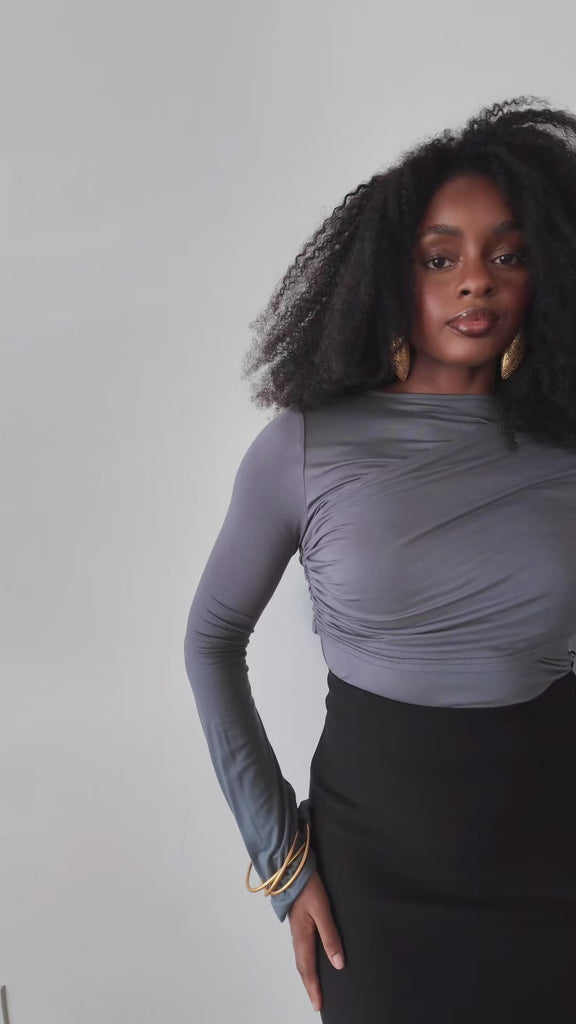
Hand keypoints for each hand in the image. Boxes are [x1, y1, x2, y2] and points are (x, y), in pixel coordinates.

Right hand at [288, 869, 344, 1012]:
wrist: (291, 869)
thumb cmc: (307, 887)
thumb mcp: (322, 910)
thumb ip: (330, 936)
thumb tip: (338, 963)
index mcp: (302, 936)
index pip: (308, 969)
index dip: (313, 988)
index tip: (318, 1005)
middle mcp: (297, 936)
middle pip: (302, 967)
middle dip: (309, 985)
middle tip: (316, 1001)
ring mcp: (296, 929)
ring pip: (301, 958)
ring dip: (307, 974)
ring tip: (314, 986)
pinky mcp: (298, 922)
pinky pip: (301, 948)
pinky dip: (306, 961)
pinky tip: (312, 959)